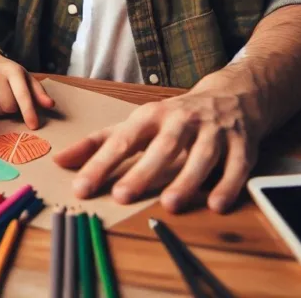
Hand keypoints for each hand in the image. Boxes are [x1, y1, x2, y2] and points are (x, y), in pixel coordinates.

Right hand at [0, 48, 54, 129]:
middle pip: (9, 107)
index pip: (22, 94)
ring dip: (0, 110)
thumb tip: (50, 105)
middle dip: (12, 108)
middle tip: (9, 98)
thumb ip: (38, 92)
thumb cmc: (7, 73)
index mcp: (13, 70)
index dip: (28, 111)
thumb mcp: (24, 77)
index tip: (34, 126)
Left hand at [54, 87, 261, 212]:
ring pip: (201, 155)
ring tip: (171, 204)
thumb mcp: (137, 122)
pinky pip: (236, 166)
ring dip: (187, 179)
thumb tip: (60, 160)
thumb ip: (99, 143)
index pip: (122, 140)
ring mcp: (213, 131)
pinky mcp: (241, 144)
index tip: (81, 187)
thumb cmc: (175, 116)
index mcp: (152, 115)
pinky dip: (227, 185)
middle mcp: (182, 121)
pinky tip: (216, 204)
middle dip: (143, 171)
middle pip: (162, 146)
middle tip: (123, 195)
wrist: (232, 95)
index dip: (101, 163)